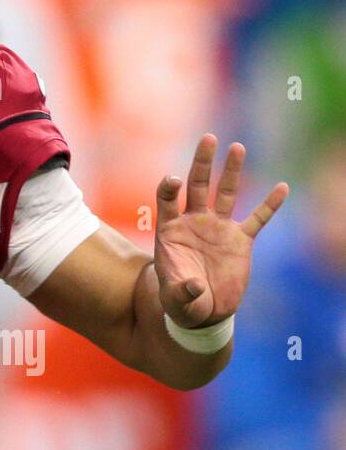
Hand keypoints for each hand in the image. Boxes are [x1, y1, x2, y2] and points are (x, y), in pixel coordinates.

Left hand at [154, 134, 288, 327]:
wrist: (203, 311)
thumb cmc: (181, 301)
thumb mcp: (176, 297)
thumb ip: (181, 290)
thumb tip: (193, 285)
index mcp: (170, 230)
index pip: (167, 199)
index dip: (169, 187)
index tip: (175, 181)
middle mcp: (193, 222)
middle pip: (197, 185)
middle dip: (201, 162)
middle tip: (208, 138)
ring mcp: (218, 228)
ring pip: (226, 194)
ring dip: (231, 171)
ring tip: (237, 147)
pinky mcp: (240, 240)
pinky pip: (258, 219)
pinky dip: (270, 205)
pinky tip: (281, 188)